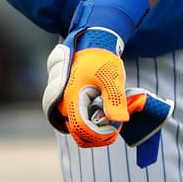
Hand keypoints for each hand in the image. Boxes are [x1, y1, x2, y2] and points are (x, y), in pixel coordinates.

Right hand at [42, 27, 129, 147]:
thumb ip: (114, 99)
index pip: (81, 128)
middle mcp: (62, 105)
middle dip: (99, 134)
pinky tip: (105, 112)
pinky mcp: (69, 106)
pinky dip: (93, 122)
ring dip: (97, 128)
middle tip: (116, 122)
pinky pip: (79, 121)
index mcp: (70, 98)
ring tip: (112, 114)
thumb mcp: (111, 77)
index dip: (99, 134)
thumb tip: (120, 120)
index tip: (115, 129)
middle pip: (79, 133)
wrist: (91, 46)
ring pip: (79, 129)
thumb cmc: (101, 60)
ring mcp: (64, 106)